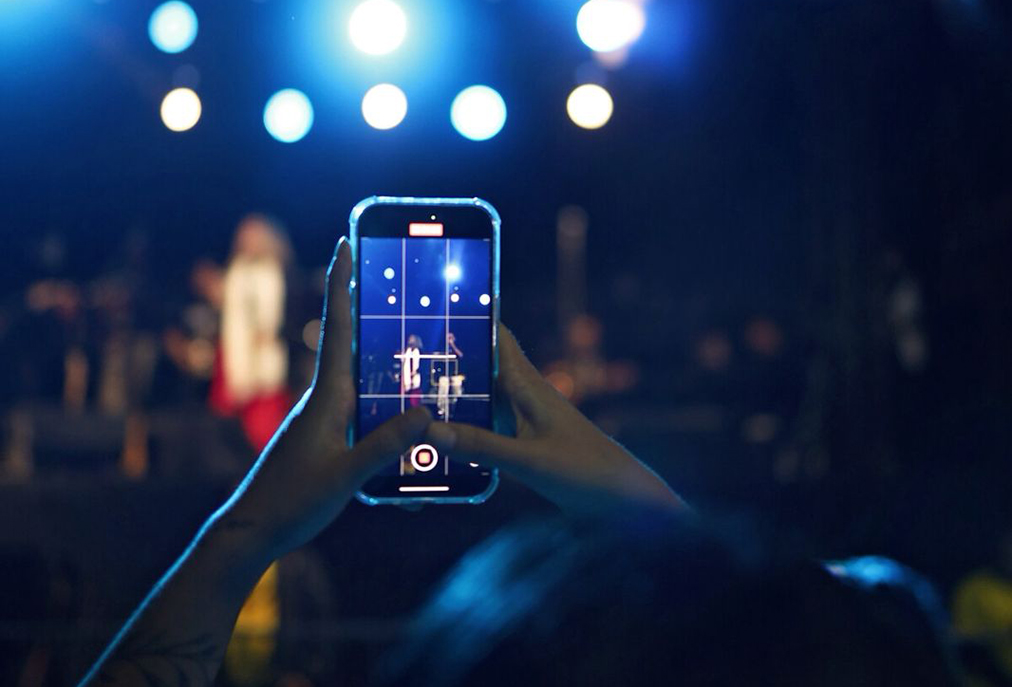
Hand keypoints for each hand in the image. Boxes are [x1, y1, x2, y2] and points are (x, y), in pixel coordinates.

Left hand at [213, 238, 431, 561]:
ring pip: (356, 374)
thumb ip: (385, 446)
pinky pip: (358, 404)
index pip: (337, 327)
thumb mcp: (345, 476)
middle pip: (348, 340)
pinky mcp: (326, 436)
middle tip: (393, 279)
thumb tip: (428, 415)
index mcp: (326, 397)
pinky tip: (399, 409)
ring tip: (409, 339)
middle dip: (366, 307)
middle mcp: (323, 399)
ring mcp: (323, 417)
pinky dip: (378, 394)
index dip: (341, 284)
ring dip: (377, 352)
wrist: (253, 530)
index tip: (345, 244)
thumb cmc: (292, 502)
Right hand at [424, 325, 685, 515]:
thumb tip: (430, 430)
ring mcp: (525, 418)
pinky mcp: (526, 441)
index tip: (431, 305)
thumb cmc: (587, 473)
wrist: (625, 502)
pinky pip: (487, 422)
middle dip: (448, 356)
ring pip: (482, 394)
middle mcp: (525, 395)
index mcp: (529, 386)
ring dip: (453, 391)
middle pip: (482, 364)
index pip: (497, 336)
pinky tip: (439, 435)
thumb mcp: (530, 462)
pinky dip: (465, 422)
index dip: (469, 317)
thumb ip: (482, 446)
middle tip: (400, 352)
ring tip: (408, 390)